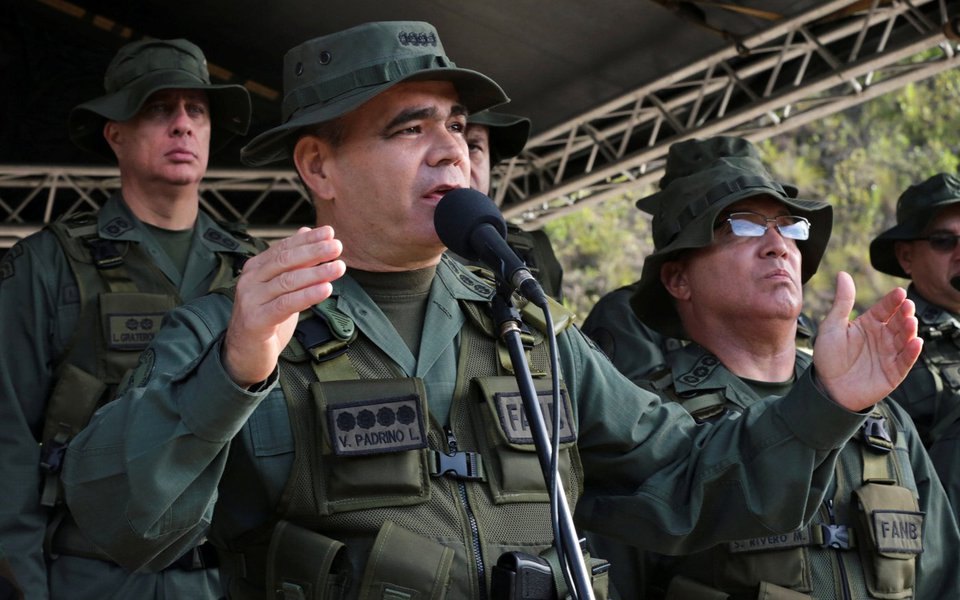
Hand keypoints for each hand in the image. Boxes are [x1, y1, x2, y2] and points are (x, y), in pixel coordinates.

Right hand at [223, 226, 345, 387]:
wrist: (244, 354)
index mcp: (255, 268)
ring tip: (338, 267)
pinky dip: (308, 295)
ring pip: (288, 281)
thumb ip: (292, 263)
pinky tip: (325, 289)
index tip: (330, 233)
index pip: (284, 247)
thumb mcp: (280, 288)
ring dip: (316, 273)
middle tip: (337, 246)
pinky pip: (286, 304)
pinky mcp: (256, 320)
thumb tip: (306, 232)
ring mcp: (251, 299)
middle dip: (314, 252)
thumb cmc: (265, 319)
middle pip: (285, 260)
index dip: (307, 239)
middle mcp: (250, 280)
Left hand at [813, 271, 921, 411]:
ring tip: (911, 322)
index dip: (893, 301)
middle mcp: (882, 337)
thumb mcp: (832, 326)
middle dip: (904, 314)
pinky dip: (912, 353)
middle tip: (907, 306)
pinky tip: (916, 343)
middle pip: (898, 322)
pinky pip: (905, 361)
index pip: (885, 308)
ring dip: (910, 331)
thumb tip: (843, 274)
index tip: (899, 292)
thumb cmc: (828, 356)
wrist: (827, 387)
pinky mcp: (894, 372)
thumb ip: (842, 302)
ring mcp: (889, 354)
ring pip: (905, 339)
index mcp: (869, 323)